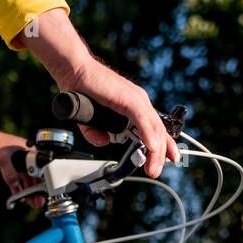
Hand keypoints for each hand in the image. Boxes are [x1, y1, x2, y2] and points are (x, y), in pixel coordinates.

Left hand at [0, 119, 41, 206]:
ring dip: (27, 191)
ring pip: (25, 179)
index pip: (39, 169)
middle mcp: (24, 156)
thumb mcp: (2, 159)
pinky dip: (17, 188)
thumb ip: (9, 172)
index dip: (41, 183)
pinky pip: (15, 180)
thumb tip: (15, 184)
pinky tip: (19, 197)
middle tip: (38, 202)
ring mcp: (16, 162)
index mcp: (27, 151)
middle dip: (35, 190)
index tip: (42, 193)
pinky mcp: (8, 166)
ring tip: (31, 202)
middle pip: (33, 176)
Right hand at [18, 8, 178, 177]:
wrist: (74, 71)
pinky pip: (144, 123)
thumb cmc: (81, 89)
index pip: (155, 127)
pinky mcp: (130, 100)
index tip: (168, 159)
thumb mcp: (90, 120)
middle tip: (156, 171)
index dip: (164, 144)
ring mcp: (136, 100)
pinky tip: (151, 151)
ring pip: (154, 129)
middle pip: (158, 131)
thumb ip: (96, 133)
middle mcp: (139, 101)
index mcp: (133, 105)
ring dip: (156, 151)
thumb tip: (104, 142)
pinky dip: (149, 138)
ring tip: (153, 169)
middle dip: (161, 153)